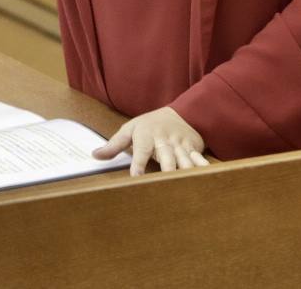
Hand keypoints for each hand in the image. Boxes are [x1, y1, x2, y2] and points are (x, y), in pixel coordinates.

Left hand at [91, 106, 209, 175]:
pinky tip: (205, 178)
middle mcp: (164, 141)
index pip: (141, 151)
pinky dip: (201, 168)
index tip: (136, 177)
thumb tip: (95, 155)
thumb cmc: (151, 124)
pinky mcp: (193, 148)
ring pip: (184, 160)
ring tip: (184, 188)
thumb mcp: (131, 129)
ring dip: (184, 172)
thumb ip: (114, 145)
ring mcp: (180, 145)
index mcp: (146, 136)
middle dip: (167, 170)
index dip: (139, 164)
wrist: (182, 113)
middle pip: (166, 157)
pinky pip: (198, 159)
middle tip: (164, 186)